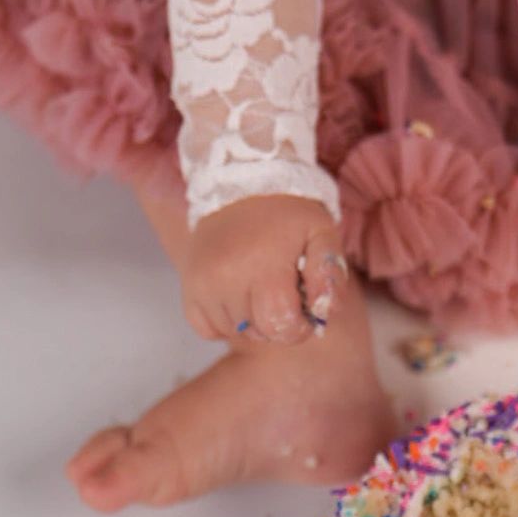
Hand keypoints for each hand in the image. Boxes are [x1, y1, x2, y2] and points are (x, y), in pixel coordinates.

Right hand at [180, 193, 349, 344]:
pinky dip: (226, 321)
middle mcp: (225, 278)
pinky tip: (238, 293)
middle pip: (259, 332)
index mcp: (262, 265)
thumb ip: (329, 272)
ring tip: (260, 286)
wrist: (240, 184)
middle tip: (283, 291)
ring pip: (236, 332)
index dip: (300, 325)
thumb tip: (326, 311)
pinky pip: (209, 329)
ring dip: (253, 321)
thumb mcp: (321, 231)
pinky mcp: (188, 292)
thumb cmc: (287, 213)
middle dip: (278, 322)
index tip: (304, 308)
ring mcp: (202, 286)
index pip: (281, 326)